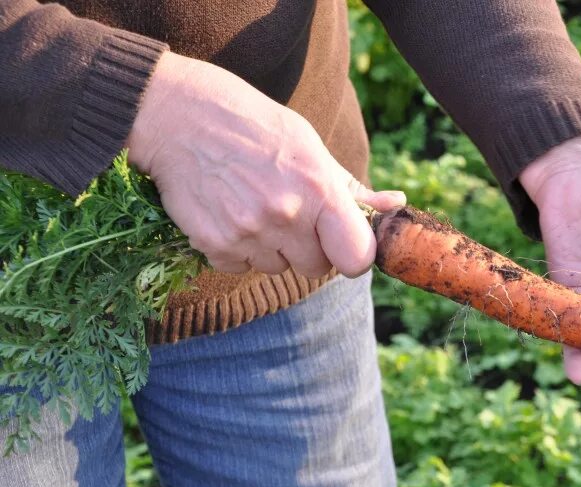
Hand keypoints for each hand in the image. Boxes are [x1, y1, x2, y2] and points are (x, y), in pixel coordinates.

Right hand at [126, 52, 403, 277]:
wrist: (177, 115)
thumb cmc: (253, 126)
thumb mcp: (309, 146)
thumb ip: (351, 188)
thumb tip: (395, 205)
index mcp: (319, 189)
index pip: (357, 258)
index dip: (353, 254)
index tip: (343, 242)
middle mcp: (286, 215)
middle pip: (317, 269)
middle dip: (310, 249)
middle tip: (290, 215)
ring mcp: (248, 233)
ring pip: (277, 268)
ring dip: (271, 249)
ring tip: (254, 205)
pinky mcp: (214, 244)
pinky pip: (240, 267)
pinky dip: (237, 249)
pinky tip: (229, 213)